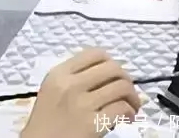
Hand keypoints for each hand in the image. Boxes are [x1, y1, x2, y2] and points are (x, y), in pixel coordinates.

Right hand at [21, 48, 140, 137]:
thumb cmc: (45, 121)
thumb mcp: (52, 90)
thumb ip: (72, 77)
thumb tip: (106, 74)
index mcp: (59, 74)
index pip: (94, 54)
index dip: (111, 63)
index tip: (113, 76)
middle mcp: (70, 85)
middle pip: (113, 68)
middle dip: (126, 80)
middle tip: (126, 92)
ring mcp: (82, 104)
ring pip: (122, 87)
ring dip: (133, 97)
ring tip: (130, 107)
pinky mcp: (92, 124)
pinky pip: (122, 109)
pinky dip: (130, 113)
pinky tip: (126, 119)